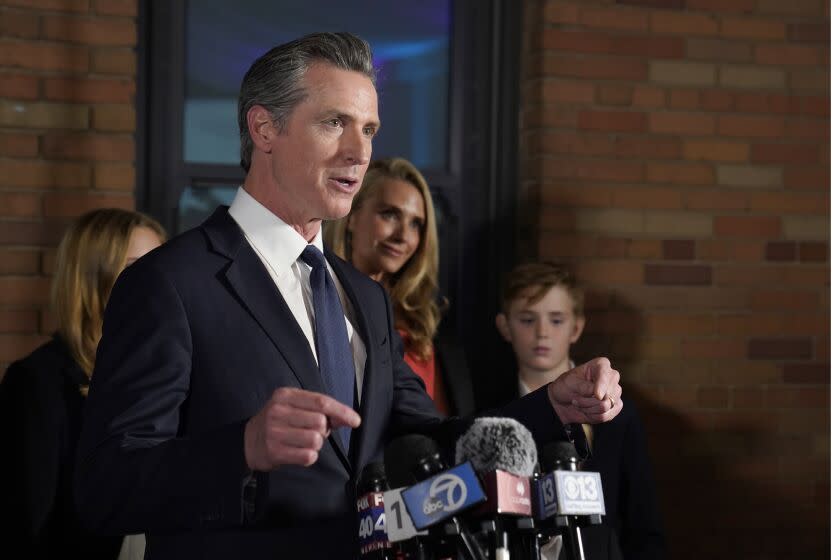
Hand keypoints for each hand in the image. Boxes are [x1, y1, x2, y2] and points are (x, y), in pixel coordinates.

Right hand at [244, 387, 360, 470]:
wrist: (248, 441)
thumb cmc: (278, 422)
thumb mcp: (295, 407)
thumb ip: (321, 410)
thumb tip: (348, 418)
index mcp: (286, 395)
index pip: (321, 402)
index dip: (342, 411)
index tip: (356, 420)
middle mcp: (278, 411)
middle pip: (320, 422)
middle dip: (323, 430)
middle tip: (311, 431)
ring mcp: (275, 432)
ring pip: (316, 440)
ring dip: (316, 444)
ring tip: (303, 441)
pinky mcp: (274, 451)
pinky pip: (308, 456)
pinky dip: (309, 456)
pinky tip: (298, 452)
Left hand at [546, 357, 621, 424]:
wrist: (563, 402)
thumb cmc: (566, 387)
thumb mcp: (570, 383)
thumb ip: (585, 387)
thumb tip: (600, 396)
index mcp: (601, 365)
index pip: (605, 375)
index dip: (602, 386)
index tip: (597, 395)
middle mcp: (612, 377)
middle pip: (607, 394)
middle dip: (588, 401)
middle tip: (575, 399)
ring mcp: (615, 392)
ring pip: (605, 406)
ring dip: (588, 408)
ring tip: (580, 404)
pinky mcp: (616, 406)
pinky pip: (607, 415)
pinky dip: (593, 416)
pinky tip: (587, 411)